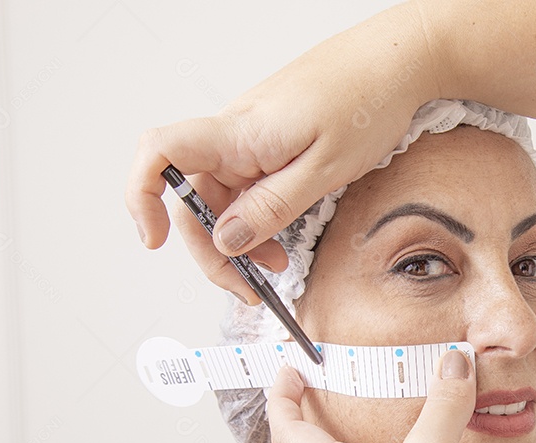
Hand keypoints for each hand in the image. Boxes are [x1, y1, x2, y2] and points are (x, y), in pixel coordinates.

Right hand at [125, 2, 436, 301]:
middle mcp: (234, 134)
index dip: (142, 198)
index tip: (154, 240)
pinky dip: (257, 219)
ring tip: (276, 266)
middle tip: (248, 287)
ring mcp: (248, 139)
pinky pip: (245, 187)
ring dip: (239, 240)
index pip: (159, 155)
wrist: (394, 62)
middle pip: (193, 198)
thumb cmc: (366, 100)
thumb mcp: (325, 168)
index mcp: (238, 134)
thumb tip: (227, 240)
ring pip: (221, 199)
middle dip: (213, 250)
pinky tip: (281, 239)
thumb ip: (273, 207)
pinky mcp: (267, 144)